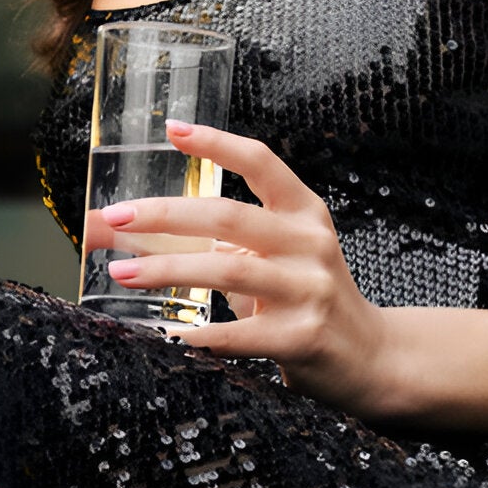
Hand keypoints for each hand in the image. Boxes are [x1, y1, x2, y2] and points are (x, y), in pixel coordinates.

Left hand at [85, 121, 397, 418]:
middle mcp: (309, 243)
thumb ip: (228, 237)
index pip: (260, 162)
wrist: (371, 357)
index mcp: (304, 212)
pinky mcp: (301, 337)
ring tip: (122, 271)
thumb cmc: (309, 295)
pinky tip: (168, 332)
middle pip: (227, 216)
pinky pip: (237, 333)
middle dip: (163, 214)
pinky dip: (197, 333)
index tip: (172, 130)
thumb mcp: (283, 251)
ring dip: (166, 269)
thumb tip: (140, 228)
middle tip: (116, 216)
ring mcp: (308, 290)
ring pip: (225, 268)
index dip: (216, 142)